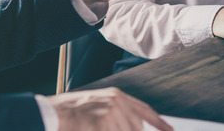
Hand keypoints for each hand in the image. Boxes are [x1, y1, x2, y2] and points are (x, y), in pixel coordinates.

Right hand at [49, 87, 172, 130]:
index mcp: (117, 96)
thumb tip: (136, 126)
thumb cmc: (72, 111)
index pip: (145, 110)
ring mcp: (110, 113)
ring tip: (96, 127)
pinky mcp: (102, 123)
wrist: (53, 113)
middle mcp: (117, 102)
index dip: (159, 122)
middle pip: (137, 128)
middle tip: (109, 128)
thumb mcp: (97, 104)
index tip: (170, 130)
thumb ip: (117, 112)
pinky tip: (93, 130)